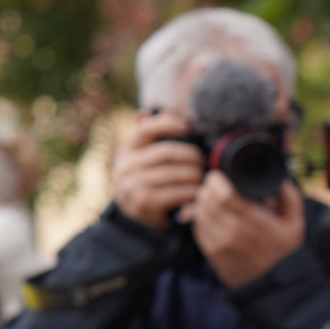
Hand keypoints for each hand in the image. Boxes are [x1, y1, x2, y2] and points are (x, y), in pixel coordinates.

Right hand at [112, 111, 205, 230]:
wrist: (135, 215)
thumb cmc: (146, 178)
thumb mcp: (142, 157)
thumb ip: (147, 135)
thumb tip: (142, 113)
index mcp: (126, 149)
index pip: (144, 129)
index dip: (166, 124)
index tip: (187, 125)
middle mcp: (125, 166)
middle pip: (166, 152)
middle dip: (191, 155)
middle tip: (204, 161)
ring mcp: (133, 185)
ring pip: (175, 173)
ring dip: (195, 175)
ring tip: (203, 177)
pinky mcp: (145, 203)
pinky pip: (178, 193)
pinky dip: (193, 192)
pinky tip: (198, 192)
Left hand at [192, 174, 304, 287]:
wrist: (273, 287)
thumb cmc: (284, 252)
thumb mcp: (295, 224)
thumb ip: (289, 197)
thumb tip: (279, 177)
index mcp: (255, 222)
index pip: (224, 195)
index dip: (216, 181)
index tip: (218, 175)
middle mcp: (234, 232)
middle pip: (207, 201)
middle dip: (207, 188)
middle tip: (213, 183)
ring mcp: (220, 243)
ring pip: (199, 212)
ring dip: (201, 201)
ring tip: (209, 196)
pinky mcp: (211, 252)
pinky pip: (197, 226)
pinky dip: (199, 216)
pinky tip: (208, 212)